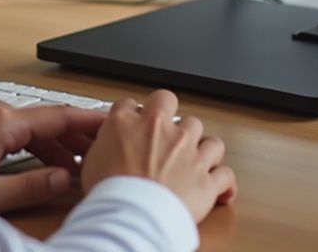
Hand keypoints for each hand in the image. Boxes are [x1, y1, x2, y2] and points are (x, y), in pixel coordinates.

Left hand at [0, 100, 105, 212]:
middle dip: (81, 134)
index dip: (89, 121)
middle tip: (110, 149)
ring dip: (63, 143)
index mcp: (3, 123)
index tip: (114, 123)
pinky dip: (44, 145)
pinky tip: (54, 164)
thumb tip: (63, 180)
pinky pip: (23, 132)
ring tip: (88, 163)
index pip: (58, 116)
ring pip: (38, 126)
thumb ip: (29, 186)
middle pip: (51, 119)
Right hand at [81, 90, 236, 222]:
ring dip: (203, 147)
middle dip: (169, 113)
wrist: (133, 214)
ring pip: (207, 136)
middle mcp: (160, 129)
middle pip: (170, 103)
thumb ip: (104, 145)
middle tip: (165, 130)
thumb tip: (107, 147)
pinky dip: (223, 181)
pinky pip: (225, 174)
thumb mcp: (92, 158)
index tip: (133, 125)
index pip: (130, 104)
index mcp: (127, 121)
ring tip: (196, 158)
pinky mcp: (206, 179)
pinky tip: (219, 186)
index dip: (132, 114)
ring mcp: (187, 151)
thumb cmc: (110, 190)